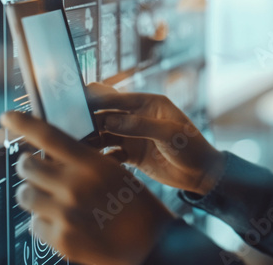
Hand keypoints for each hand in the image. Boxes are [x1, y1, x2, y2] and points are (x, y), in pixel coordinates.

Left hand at [0, 111, 173, 264]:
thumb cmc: (138, 207)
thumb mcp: (116, 173)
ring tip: (50, 199)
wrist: (154, 246)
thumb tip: (50, 157)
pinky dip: (43, 222)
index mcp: (92, 164)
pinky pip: (34, 224)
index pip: (48, 135)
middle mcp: (75, 187)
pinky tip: (62, 222)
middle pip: (27, 166)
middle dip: (29, 166)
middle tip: (37, 170)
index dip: (23, 122)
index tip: (7, 116)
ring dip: (34, 194)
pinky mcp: (62, 240)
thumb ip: (83, 164)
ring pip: (25, 195)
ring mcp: (66, 215)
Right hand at [87, 83, 225, 195]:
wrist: (203, 175)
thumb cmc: (193, 148)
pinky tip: (94, 163)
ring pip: (105, 135)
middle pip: (106, 116)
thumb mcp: (169, 134)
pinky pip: (110, 153)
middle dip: (88, 121)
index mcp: (149, 103)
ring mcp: (134, 136)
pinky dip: (102, 157)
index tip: (75, 101)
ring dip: (91, 140)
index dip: (96, 99)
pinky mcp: (132, 154)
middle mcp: (138, 117)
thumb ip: (140, 126)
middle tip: (69, 128)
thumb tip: (109, 121)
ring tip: (75, 147)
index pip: (117, 97)